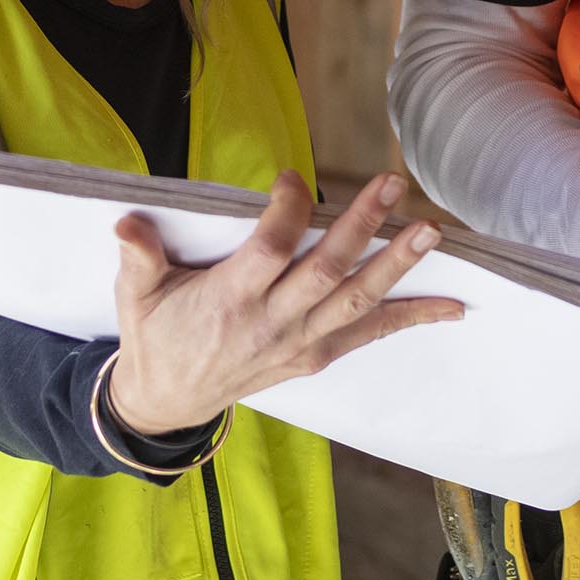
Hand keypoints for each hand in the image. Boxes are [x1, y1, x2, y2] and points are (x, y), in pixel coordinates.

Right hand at [105, 174, 466, 436]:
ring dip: (397, 265)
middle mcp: (272, 322)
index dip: (286, 212)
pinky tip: (453, 305)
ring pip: (357, 300)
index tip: (294, 177)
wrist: (167, 402)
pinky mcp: (315, 355)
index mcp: (228, 299)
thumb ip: (138, 257)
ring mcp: (300, 342)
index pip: (269, 250)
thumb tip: (125, 224)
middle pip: (326, 271)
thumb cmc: (155, 336)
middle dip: (363, 226)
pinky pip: (369, 333)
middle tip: (393, 186)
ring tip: (430, 230)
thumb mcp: (135, 296)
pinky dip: (411, 317)